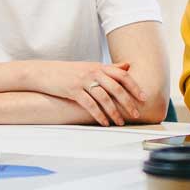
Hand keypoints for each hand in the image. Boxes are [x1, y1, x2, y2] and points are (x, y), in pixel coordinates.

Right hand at [23, 61, 146, 125]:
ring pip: (104, 98)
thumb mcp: (90, 66)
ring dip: (114, 112)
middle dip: (128, 102)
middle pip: (116, 88)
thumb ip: (109, 68)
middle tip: (136, 114)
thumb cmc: (69, 72)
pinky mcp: (73, 90)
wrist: (45, 72)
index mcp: (99, 66)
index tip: (144, 98)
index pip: (122, 75)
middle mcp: (93, 72)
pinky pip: (90, 105)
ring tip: (120, 122)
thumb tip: (127, 66)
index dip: (135, 86)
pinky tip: (104, 122)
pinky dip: (99, 115)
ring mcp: (83, 81)